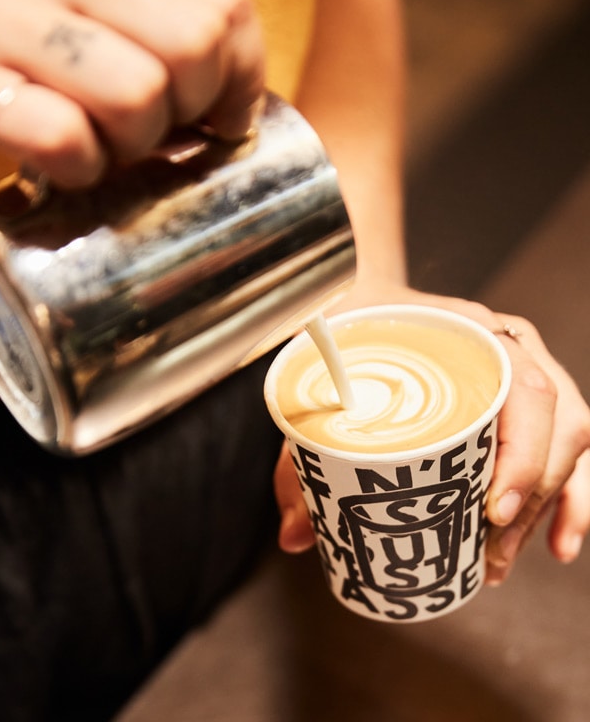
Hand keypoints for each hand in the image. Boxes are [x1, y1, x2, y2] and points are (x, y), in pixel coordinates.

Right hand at [0, 0, 264, 187]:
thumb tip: (233, 97)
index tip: (217, 113)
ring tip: (99, 143)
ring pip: (139, 95)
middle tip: (147, 128)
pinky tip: (58, 161)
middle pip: (193, 47)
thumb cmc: (6, 21)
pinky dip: (75, 166)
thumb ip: (148, 11)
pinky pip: (62, 137)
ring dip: (131, 144)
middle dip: (186, 112)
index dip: (240, 73)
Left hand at [274, 282, 589, 581]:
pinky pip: (567, 447)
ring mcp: (526, 368)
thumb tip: (295, 537)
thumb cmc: (353, 334)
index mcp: (472, 332)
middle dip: (531, 502)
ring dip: (548, 507)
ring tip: (503, 560)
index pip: (526, 390)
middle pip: (557, 426)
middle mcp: (511, 347)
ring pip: (568, 441)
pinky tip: (557, 545)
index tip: (494, 510)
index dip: (524, 456)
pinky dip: (570, 498)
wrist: (363, 296)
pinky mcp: (526, 397)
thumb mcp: (322, 384)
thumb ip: (302, 456)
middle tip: (489, 555)